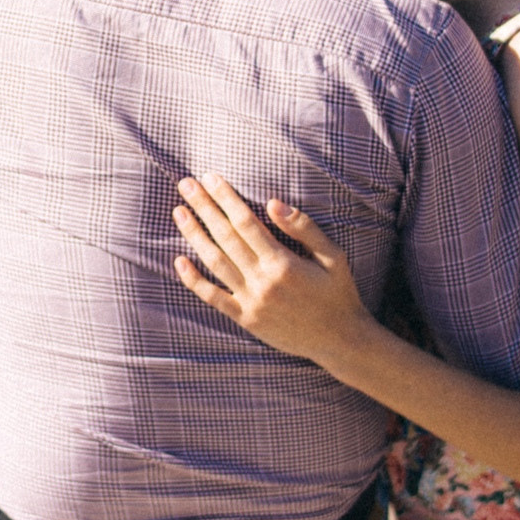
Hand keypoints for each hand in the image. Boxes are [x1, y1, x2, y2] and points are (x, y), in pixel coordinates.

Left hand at [172, 175, 371, 366]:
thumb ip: (304, 228)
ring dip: (194, 235)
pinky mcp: (245, 319)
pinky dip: (194, 280)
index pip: (245, 222)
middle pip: (225, 237)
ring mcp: (251, 302)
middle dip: (204, 208)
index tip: (210, 178)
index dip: (225, 198)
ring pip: (215, 262)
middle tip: (186, 184)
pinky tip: (179, 261)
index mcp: (283, 263)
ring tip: (179, 212)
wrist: (340, 341)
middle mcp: (263, 281)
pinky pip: (213, 298)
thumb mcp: (334, 256)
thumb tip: (272, 203)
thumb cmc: (339, 293)